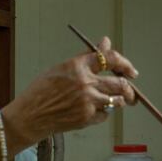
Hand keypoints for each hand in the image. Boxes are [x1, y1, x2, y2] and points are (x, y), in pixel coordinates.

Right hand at [2, 36, 137, 150]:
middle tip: (130, 92)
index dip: (125, 63)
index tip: (131, 71)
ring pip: (117, 101)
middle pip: (121, 83)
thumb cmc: (41, 91)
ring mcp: (87, 102)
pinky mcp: (87, 118)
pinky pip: (105, 115)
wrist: (30, 115)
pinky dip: (103, 113)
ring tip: (115, 102)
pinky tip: (92, 111)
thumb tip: (105, 42)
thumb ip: (87, 57)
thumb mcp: (62, 68)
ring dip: (119, 101)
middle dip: (129, 89)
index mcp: (78, 66)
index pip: (110, 59)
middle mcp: (85, 83)